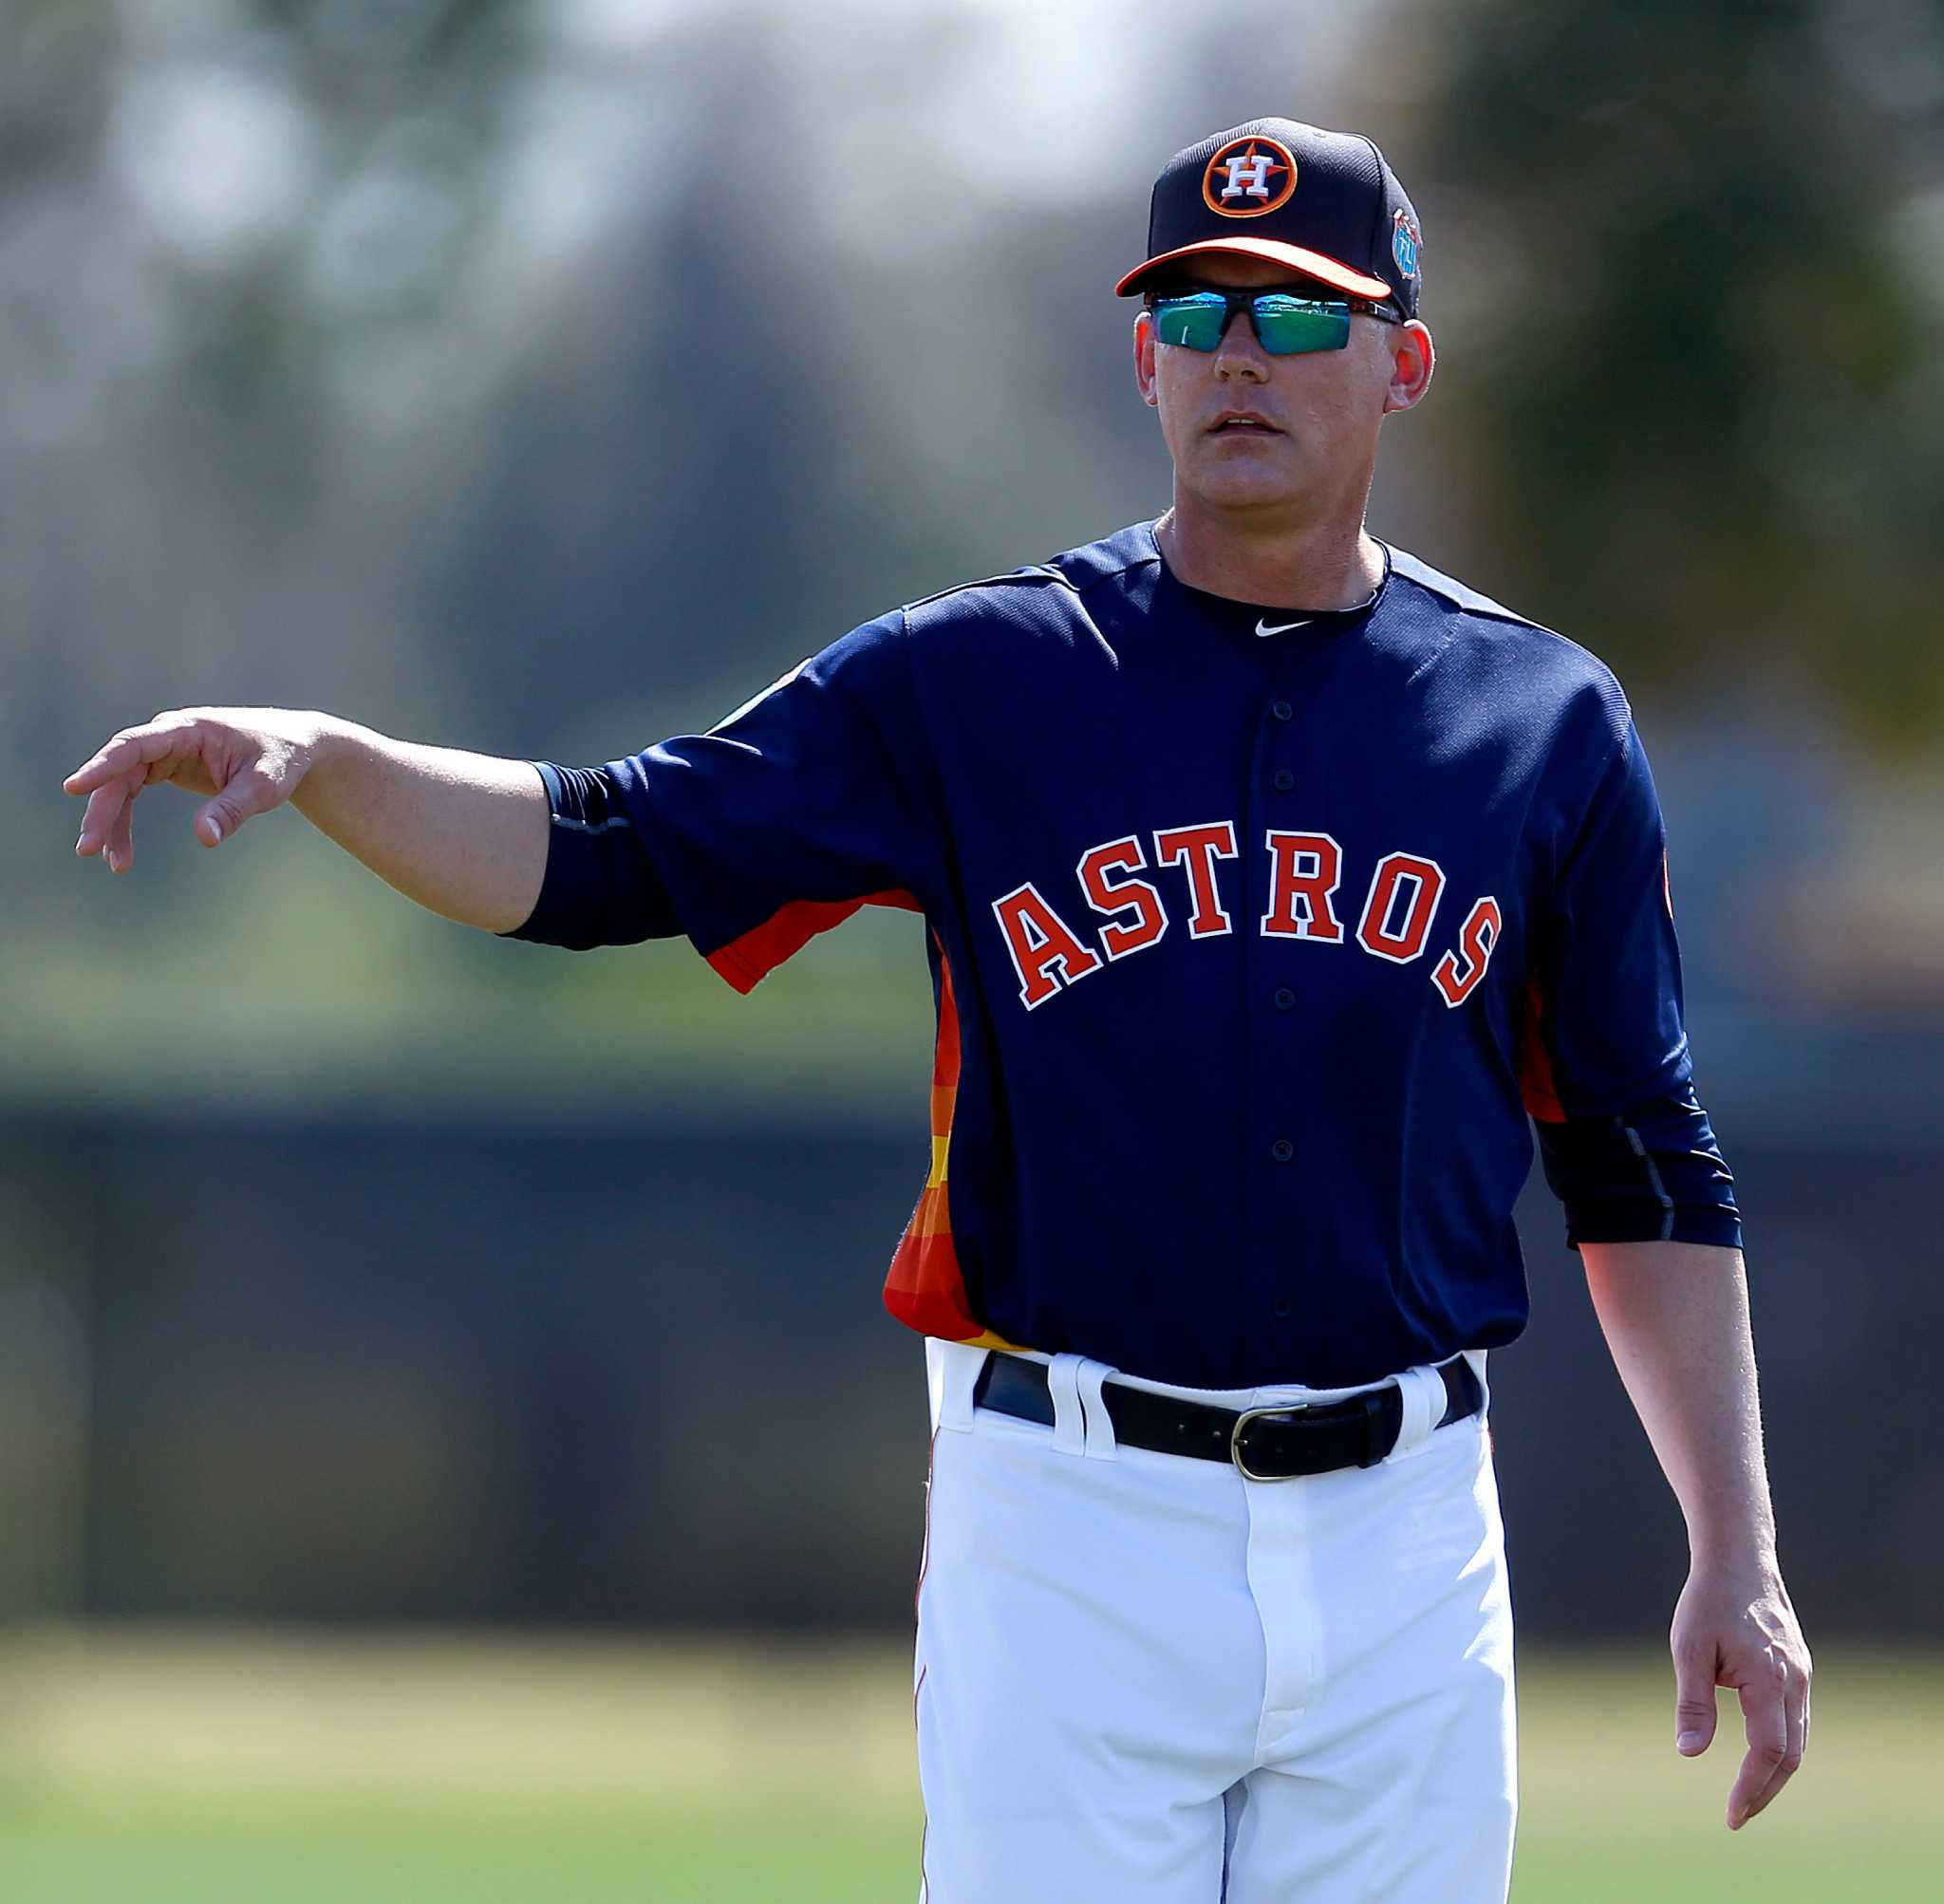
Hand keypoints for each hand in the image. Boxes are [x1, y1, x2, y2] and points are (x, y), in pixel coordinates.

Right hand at [66, 707, 331, 872]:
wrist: (293, 748)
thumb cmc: (281, 759)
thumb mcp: (265, 786)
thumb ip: (233, 809)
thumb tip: (204, 838)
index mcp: (188, 729)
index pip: (135, 745)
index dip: (103, 765)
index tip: (74, 787)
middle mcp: (168, 736)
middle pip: (120, 772)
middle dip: (102, 811)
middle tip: (88, 849)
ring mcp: (164, 753)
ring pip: (121, 787)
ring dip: (112, 824)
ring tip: (113, 864)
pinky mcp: (167, 769)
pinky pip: (132, 795)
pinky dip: (124, 824)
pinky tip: (120, 855)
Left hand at [1670, 1558, 1810, 1828]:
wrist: (1739, 1559)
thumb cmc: (1708, 1601)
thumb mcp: (1688, 1648)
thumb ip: (1694, 1703)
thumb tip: (1689, 1753)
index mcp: (1770, 1680)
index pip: (1769, 1752)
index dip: (1751, 1787)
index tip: (1731, 1814)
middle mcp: (1795, 1682)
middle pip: (1791, 1756)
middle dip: (1765, 1791)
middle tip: (1737, 1816)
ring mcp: (1802, 1675)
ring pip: (1798, 1739)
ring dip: (1776, 1772)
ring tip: (1747, 1796)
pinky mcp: (1799, 1668)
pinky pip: (1797, 1719)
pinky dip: (1782, 1745)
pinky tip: (1761, 1756)